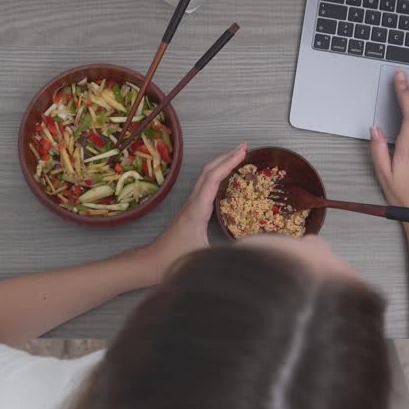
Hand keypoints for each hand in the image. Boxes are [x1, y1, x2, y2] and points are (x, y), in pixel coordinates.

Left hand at [145, 143, 246, 276]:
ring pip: (205, 177)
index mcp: (197, 209)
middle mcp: (193, 202)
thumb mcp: (205, 257)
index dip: (228, 163)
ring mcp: (191, 205)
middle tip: (245, 147)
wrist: (153, 262)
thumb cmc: (176, 260)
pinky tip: (226, 178)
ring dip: (221, 164)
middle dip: (226, 156)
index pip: (213, 179)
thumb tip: (254, 251)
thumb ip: (230, 254)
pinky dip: (217, 176)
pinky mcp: (191, 210)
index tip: (243, 152)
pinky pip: (205, 186)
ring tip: (238, 156)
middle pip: (208, 171)